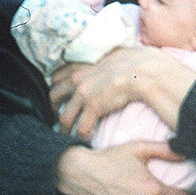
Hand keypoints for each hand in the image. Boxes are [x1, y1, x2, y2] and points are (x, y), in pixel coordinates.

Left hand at [49, 46, 195, 138]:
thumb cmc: (133, 61)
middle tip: (60, 117)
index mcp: (81, 65)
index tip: (60, 97)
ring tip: (68, 136)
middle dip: (54, 109)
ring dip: (65, 129)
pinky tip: (86, 139)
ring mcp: (83, 94)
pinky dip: (82, 135)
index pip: (57, 77)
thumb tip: (110, 62)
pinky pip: (81, 127)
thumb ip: (103, 61)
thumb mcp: (111, 56)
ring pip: (65, 117)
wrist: (142, 70)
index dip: (56, 88)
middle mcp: (77, 79)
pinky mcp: (93, 107)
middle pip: (53, 96)